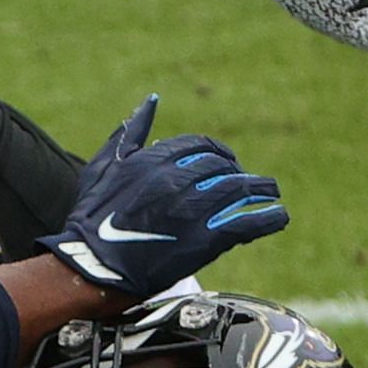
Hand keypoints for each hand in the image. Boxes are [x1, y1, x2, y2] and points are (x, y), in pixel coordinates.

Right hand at [38, 95, 286, 294]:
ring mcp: (193, 209)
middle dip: (239, 171)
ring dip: (261, 190)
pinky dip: (268, 219)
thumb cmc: (92, 217)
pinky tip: (277, 217)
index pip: (201, 146)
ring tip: (271, 194)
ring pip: (240, 190)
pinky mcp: (205, 240)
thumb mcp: (103, 167)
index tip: (224, 163)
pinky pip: (248, 223)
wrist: (91, 265)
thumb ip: (129, 133)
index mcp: (155, 159)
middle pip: (223, 167)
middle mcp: (177, 179)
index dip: (218, 153)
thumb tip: (150, 102)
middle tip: (247, 181)